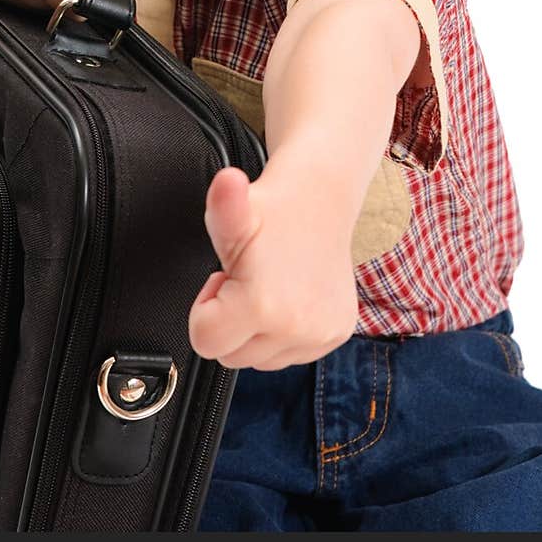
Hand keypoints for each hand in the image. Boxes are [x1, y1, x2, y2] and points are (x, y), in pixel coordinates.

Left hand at [188, 165, 358, 370]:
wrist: (319, 202)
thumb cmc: (271, 210)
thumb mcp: (234, 211)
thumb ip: (221, 205)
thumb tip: (226, 181)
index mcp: (263, 305)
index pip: (205, 341)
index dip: (205, 308)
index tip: (222, 280)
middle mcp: (296, 328)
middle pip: (231, 356)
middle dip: (229, 322)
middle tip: (243, 280)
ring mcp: (320, 336)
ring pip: (260, 360)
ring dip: (255, 330)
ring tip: (266, 286)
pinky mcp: (336, 334)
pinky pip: (291, 353)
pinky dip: (283, 331)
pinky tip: (288, 296)